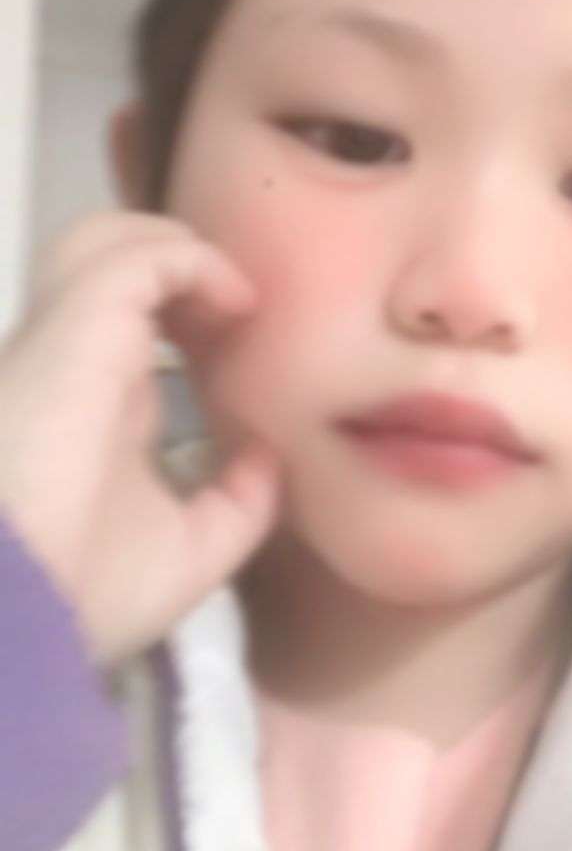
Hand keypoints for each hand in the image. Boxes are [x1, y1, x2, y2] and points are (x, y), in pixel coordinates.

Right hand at [0, 210, 279, 666]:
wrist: (14, 607)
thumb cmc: (80, 594)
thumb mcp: (182, 555)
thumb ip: (232, 506)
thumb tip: (268, 454)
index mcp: (84, 414)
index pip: (126, 336)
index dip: (187, 322)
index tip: (244, 345)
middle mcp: (67, 365)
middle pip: (104, 272)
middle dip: (177, 270)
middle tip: (240, 309)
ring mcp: (64, 338)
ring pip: (102, 242)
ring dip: (174, 248)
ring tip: (233, 292)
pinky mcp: (77, 322)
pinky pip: (137, 257)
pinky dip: (195, 261)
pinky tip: (237, 302)